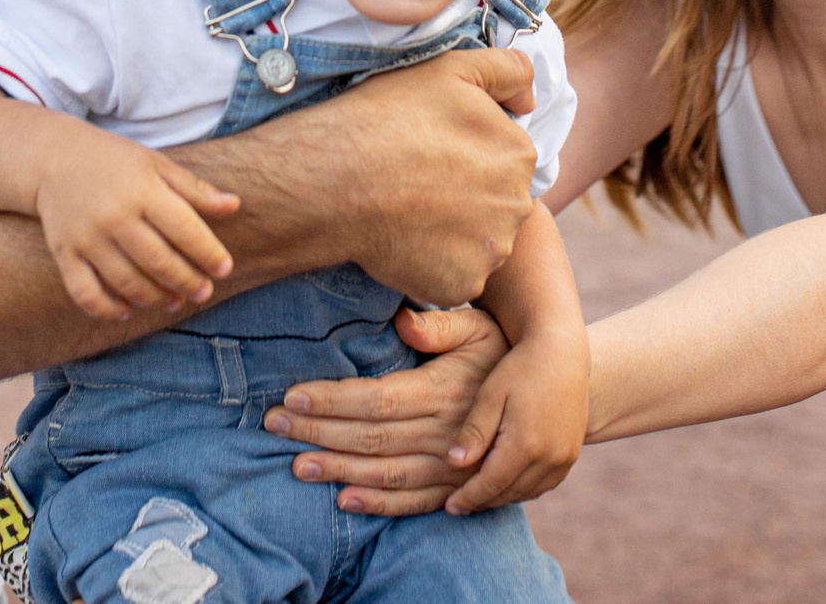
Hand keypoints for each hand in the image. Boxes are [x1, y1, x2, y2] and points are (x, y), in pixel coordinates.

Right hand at [35, 133, 239, 320]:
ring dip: (155, 298)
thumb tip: (234, 205)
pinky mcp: (64, 254)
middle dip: (186, 281)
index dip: (208, 253)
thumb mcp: (157, 165)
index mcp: (142, 190)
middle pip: (158, 261)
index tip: (224, 269)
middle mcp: (113, 216)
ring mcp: (86, 238)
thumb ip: (194, 189)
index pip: (184, 228)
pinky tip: (128, 310)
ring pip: (126, 282)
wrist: (53, 158)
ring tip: (174, 301)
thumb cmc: (115, 162)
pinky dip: (107, 309)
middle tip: (203, 292)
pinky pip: (85, 293)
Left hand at [264, 307, 506, 515]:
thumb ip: (440, 325)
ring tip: (297, 465)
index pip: (376, 399)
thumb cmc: (502, 352)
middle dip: (317, 431)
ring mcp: (453, 467)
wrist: (551, 397)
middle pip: (370, 437)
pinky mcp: (459, 488)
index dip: (331, 399)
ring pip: (386, 473)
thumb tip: (403, 320)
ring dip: (338, 470)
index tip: (292, 395)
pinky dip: (379, 504)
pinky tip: (344, 499)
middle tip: (273, 424)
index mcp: (444, 391)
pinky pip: (414, 502)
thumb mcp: (478, 328)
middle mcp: (446, 433)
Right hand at [332, 50, 537, 306]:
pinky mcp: (461, 285)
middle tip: (419, 183)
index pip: (505, 156)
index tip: (433, 150)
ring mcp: (491, 251)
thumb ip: (508, 71)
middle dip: (468, 194)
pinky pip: (455, 275)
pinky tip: (404, 242)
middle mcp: (517, 206)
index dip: (469, 152)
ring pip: (479, 241)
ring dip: (454, 232)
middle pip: (498, 201)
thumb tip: (530, 102)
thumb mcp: (451, 69)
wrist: (335, 179)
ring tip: (409, 212)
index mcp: (518, 153)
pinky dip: (435, 264)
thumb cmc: (387, 118)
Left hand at [441, 322, 587, 514]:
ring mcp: (565, 458)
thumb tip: (454, 464)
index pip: (491, 485)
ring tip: (479, 496)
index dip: (468, 499)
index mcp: (526, 444)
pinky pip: (544, 483)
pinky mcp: (572, 454)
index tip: (449, 507)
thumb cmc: (520, 368)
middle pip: (509, 493)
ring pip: (527, 491)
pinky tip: (506, 482)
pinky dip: (523, 488)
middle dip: (482, 501)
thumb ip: (474, 432)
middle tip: (459, 506)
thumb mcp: (490, 395)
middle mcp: (550, 457)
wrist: (563, 353)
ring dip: (502, 496)